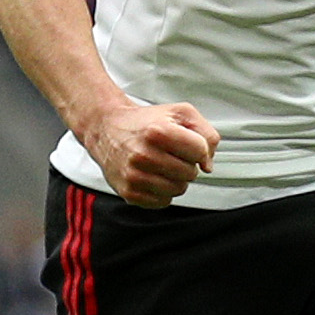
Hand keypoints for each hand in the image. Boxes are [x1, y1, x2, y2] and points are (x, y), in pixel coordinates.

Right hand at [83, 98, 218, 206]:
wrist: (107, 129)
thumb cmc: (146, 122)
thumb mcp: (180, 113)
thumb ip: (206, 133)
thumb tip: (207, 165)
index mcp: (158, 131)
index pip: (200, 151)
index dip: (198, 148)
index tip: (187, 144)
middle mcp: (143, 154)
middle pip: (190, 173)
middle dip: (187, 163)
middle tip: (172, 154)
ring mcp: (134, 176)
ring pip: (179, 189)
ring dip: (176, 179)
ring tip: (163, 165)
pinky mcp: (129, 192)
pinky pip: (163, 202)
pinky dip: (163, 191)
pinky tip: (153, 176)